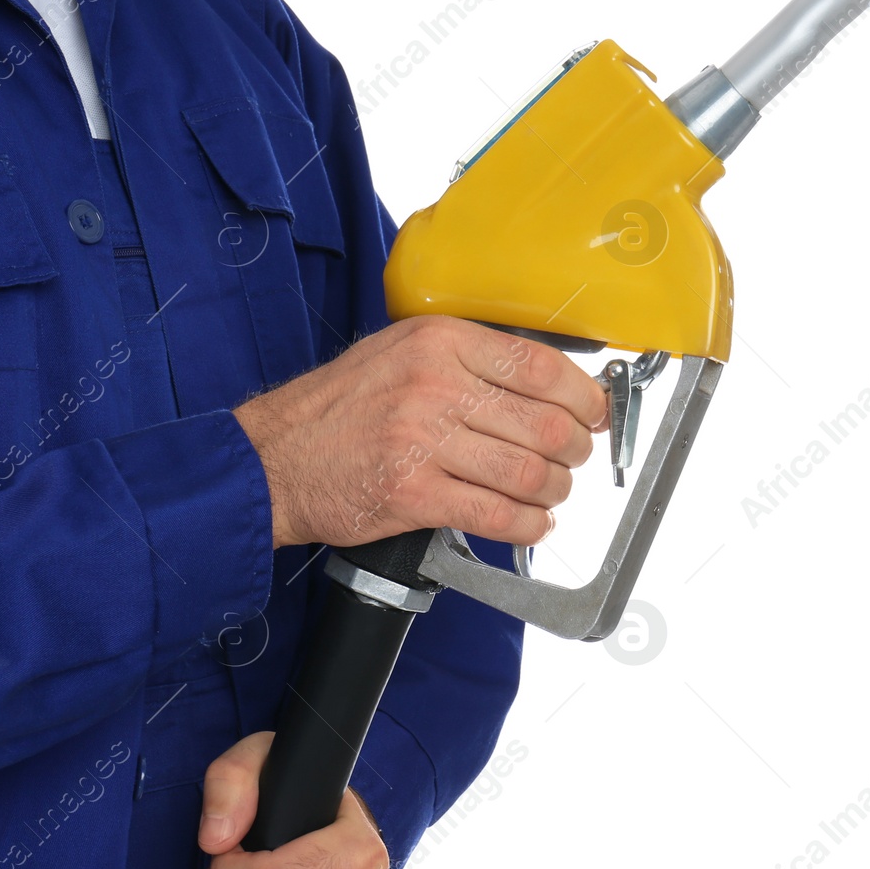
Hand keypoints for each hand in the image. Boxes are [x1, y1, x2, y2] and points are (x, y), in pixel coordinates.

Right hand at [233, 316, 607, 547]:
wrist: (274, 458)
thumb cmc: (340, 408)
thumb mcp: (400, 353)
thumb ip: (468, 361)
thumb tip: (547, 383)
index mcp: (439, 341)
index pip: (541, 366)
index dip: (585, 397)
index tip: (595, 414)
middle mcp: (434, 385)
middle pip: (546, 424)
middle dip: (574, 451)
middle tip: (571, 460)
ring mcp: (423, 442)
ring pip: (529, 473)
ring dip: (553, 493)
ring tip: (547, 496)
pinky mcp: (414, 495)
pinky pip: (497, 515)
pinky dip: (527, 527)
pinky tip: (528, 524)